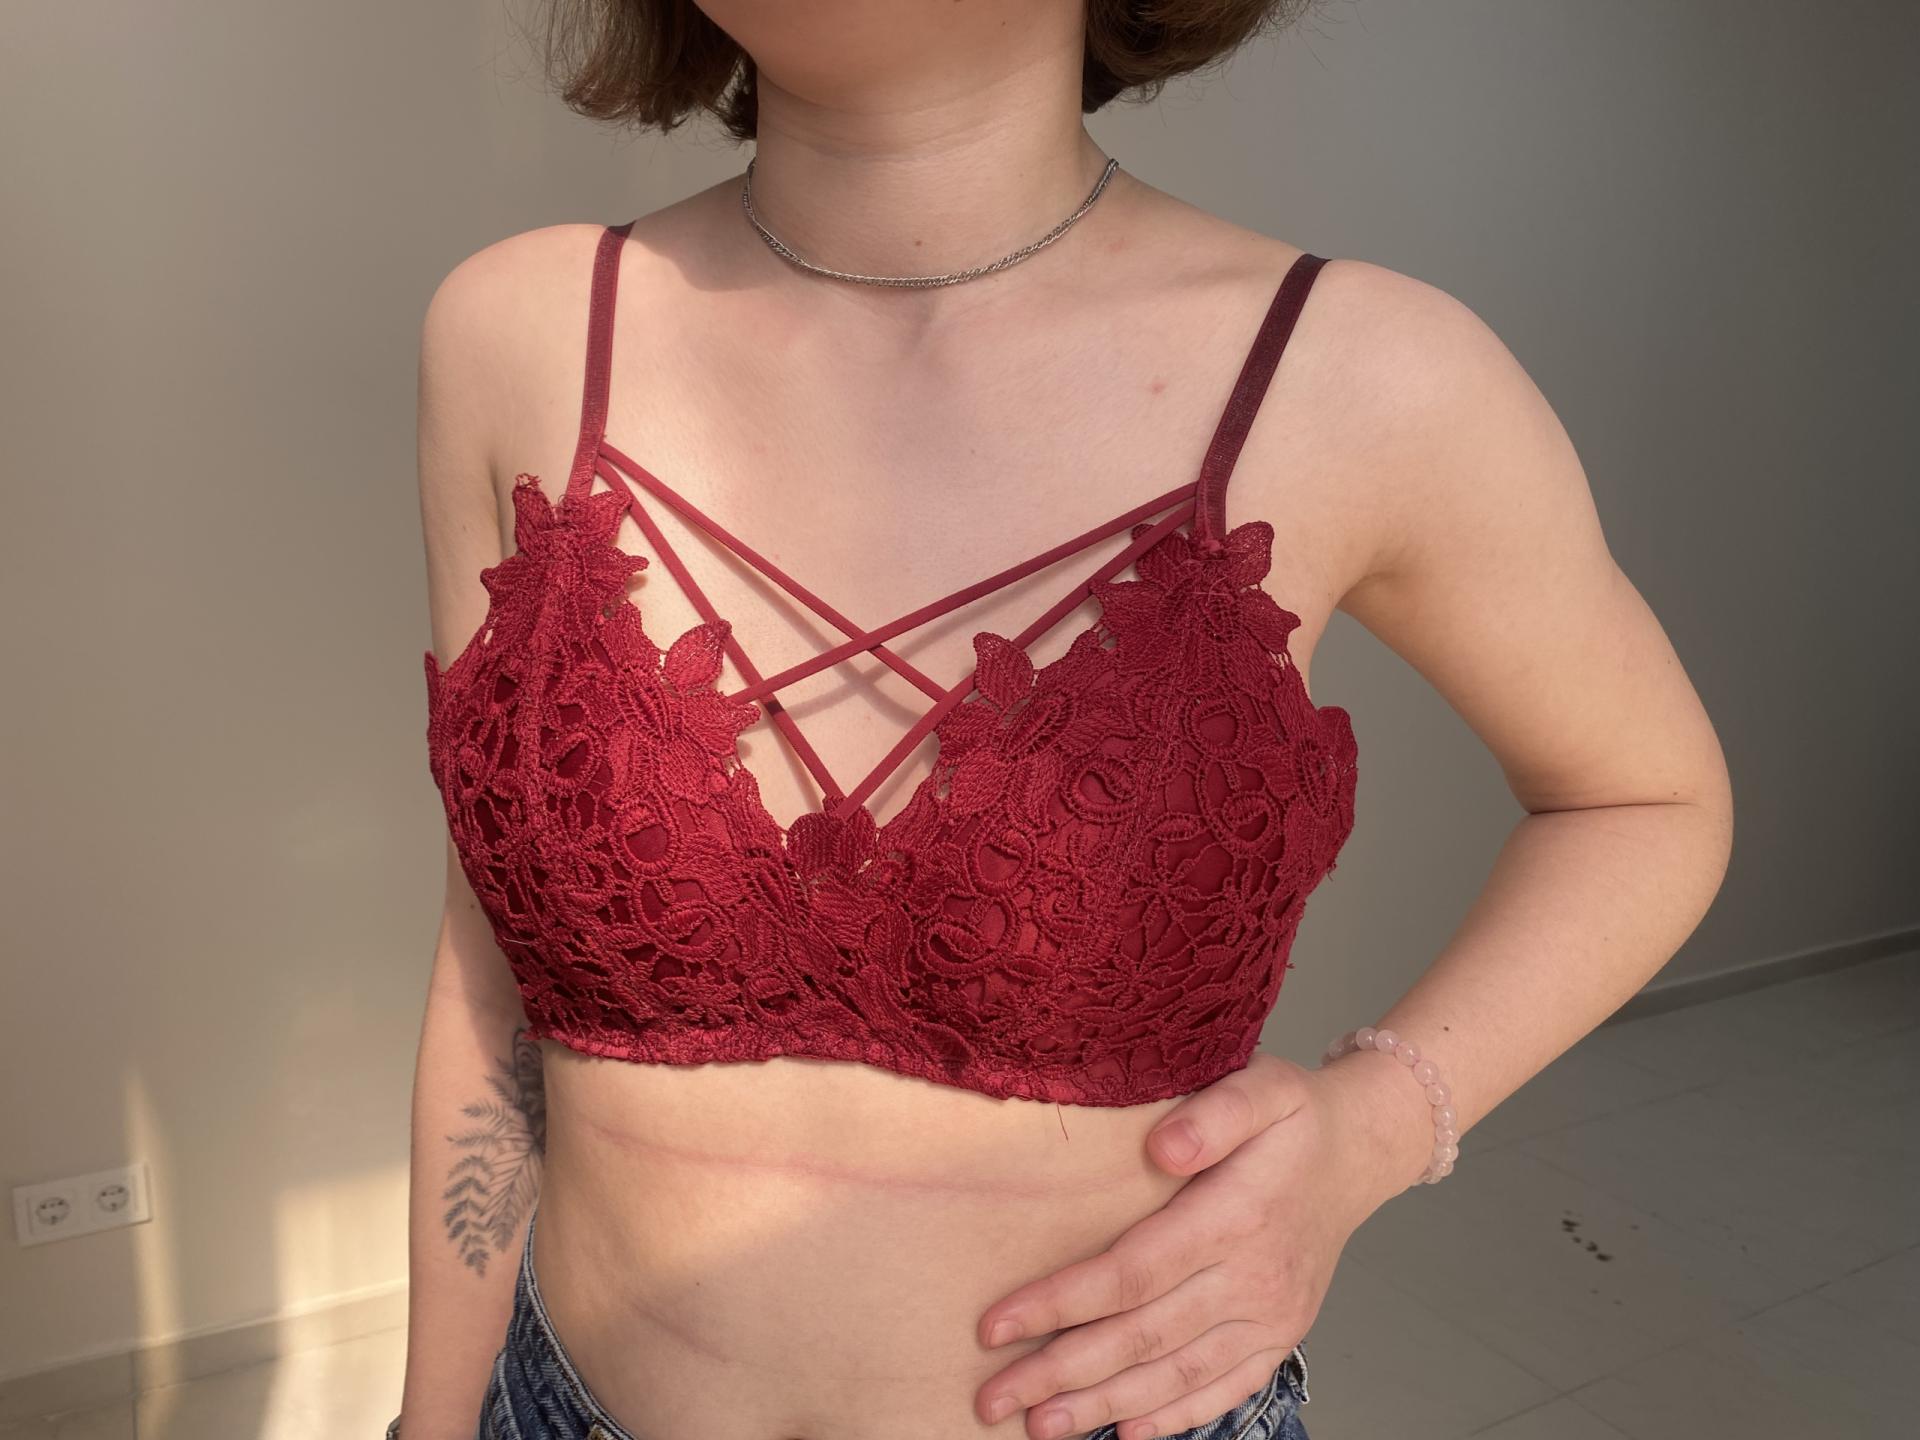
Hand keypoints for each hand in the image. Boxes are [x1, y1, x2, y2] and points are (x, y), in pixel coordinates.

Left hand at [973, 1051, 1426, 1439]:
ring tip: (1041, 1426)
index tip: (997, 1324)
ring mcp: (1270, 1315)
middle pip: (1143, 1336)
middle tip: (994, 1398)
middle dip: (1062, 1372)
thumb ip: (1213, 1113)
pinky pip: (1224, 1386)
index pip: (1132, 1272)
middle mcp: (1254, 1278)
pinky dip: (1176, 1414)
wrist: (1362, 1151)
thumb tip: (1162, 1145)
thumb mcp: (1262, 1087)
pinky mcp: (1280, 1335)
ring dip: (1104, 1405)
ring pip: (1176, 1373)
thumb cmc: (1295, 1116)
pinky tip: (1127, 1432)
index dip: (1062, 1303)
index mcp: (1236, 1216)